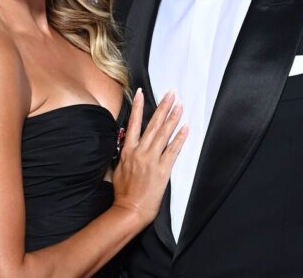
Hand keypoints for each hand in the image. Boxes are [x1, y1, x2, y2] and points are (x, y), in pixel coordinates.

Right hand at [112, 90, 187, 225]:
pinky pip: (173, 150)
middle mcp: (139, 152)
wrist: (129, 210)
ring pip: (163, 133)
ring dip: (173, 117)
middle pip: (153, 124)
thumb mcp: (116, 169)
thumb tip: (124, 144)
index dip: (138, 107)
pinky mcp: (162, 169)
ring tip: (179, 104)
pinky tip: (185, 127)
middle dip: (163, 106)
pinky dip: (180, 138)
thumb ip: (122, 154)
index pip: (133, 123)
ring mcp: (151, 160)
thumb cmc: (122, 193)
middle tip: (170, 93)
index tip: (141, 93)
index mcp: (127, 151)